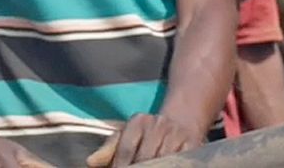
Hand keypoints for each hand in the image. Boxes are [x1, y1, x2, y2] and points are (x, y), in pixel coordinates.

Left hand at [86, 114, 202, 166]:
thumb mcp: (126, 135)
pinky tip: (165, 167)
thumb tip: (90, 162)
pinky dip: (171, 166)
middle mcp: (158, 125)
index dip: (120, 166)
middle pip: (144, 158)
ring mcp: (176, 135)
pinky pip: (179, 162)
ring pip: (163, 161)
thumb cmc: (146, 133)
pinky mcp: (193, 145)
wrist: (181, 121)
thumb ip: (108, 149)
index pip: (126, 150)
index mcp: (138, 121)